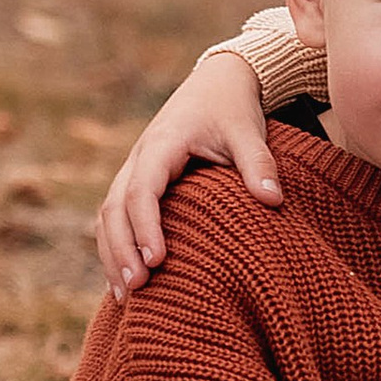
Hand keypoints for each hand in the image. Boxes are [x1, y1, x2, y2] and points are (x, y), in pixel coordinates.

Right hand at [95, 52, 283, 295]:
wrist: (217, 83)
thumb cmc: (232, 108)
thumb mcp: (249, 131)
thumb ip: (259, 163)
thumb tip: (273, 200)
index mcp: (161, 144)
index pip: (143, 189)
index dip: (145, 226)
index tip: (157, 260)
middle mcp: (138, 158)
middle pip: (115, 208)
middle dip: (121, 250)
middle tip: (137, 289)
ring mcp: (133, 170)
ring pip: (107, 215)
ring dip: (112, 255)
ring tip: (127, 297)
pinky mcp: (138, 182)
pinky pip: (115, 217)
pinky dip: (114, 248)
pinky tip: (122, 282)